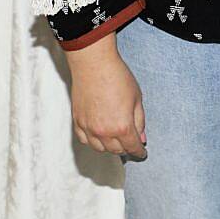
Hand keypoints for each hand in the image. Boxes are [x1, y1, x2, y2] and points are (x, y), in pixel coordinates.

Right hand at [66, 32, 146, 157]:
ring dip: (110, 147)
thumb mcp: (136, 98)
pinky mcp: (77, 122)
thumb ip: (139, 120)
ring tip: (116, 139)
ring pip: (100, 148)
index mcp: (122, 127)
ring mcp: (88, 129)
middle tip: (130, 142)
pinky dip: (94, 141)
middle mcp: (104, 132)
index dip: (139, 152)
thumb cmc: (117, 77)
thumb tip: (141, 137)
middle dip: (125, 148)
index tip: (141, 153)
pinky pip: (85, 140)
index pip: (132, 147)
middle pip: (116, 150)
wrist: (94, 65)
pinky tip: (99, 135)